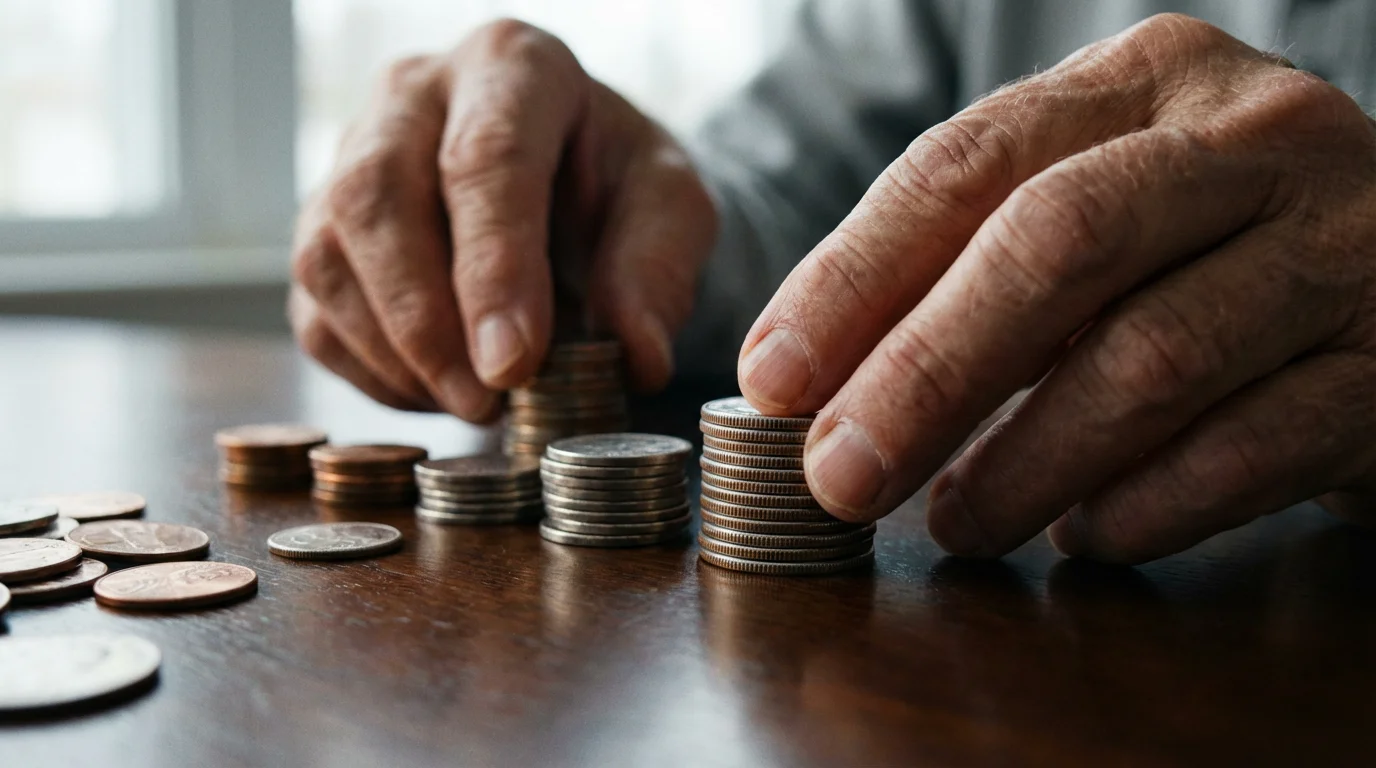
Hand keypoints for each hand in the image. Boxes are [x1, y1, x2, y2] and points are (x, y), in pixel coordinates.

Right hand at [291, 20, 715, 419]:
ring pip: (327, 257)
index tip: (513, 362)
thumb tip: (637, 355)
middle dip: (427, 320)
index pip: (484, 159)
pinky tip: (438, 391)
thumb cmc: (618, 188)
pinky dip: (373, 372)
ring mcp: (352, 156)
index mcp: (513, 67)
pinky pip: (316, 310)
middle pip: (376, 199)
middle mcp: (414, 95)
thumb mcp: (671, 211)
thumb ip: (656, 271)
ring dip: (396, 354)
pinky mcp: (323, 228)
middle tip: (486, 400)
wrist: (574, 186)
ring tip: (472, 406)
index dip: (493, 268)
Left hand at [738, 14, 1375, 562]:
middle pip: (1057, 244)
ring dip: (1026, 461)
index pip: (966, 164)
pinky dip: (1148, 505)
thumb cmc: (1206, 249)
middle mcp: (1254, 135)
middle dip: (927, 372)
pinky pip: (1254, 447)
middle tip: (840, 474)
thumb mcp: (1093, 213)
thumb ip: (968, 265)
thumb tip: (808, 378)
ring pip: (1154, 355)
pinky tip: (1086, 534)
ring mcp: (1344, 245)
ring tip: (956, 524)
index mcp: (1144, 80)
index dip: (854, 277)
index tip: (773, 378)